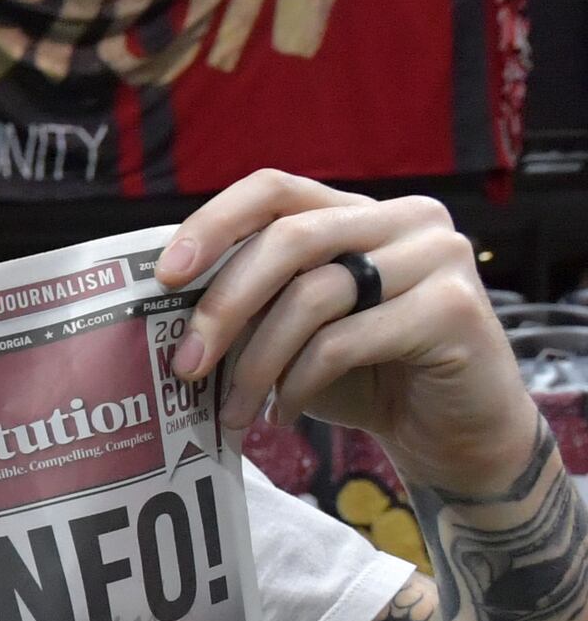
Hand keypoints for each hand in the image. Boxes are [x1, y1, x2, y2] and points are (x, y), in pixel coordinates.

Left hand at [158, 173, 542, 495]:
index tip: (165, 275)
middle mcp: (406, 218)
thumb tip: (166, 303)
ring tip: (232, 410)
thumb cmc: (364, 376)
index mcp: (359, 211)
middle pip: (287, 240)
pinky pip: (345, 341)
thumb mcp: (296, 331)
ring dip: (256, 363)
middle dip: (223, 306)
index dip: (213, 223)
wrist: (450, 431)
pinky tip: (283, 413)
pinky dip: (299, 383)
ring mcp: (438, 256)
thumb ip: (253, 302)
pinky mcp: (454, 307)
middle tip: (184, 364)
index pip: (274, 189)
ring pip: (313, 296)